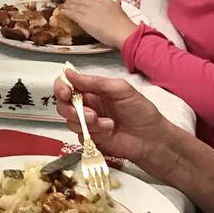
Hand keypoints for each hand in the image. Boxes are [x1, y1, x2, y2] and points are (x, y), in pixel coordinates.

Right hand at [53, 67, 172, 171]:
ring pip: (70, 122)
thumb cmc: (141, 111)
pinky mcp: (90, 139)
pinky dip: (93, 135)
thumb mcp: (120, 90)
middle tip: (91, 115)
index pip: (67, 85)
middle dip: (72, 110)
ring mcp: (88, 124)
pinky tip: (109, 133)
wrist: (152, 139)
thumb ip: (94, 82)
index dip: (61, 88)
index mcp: (93, 90)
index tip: (66, 93)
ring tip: (109, 125)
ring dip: (88, 124)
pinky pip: (80, 136)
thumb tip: (68, 72)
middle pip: (63, 105)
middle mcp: (87, 106)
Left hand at [59, 0, 138, 48]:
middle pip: (82, 1)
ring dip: (68, 6)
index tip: (80, 1)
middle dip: (74, 2)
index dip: (84, 0)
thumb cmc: (123, 26)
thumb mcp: (121, 10)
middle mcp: (96, 4)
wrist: (122, 32)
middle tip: (68, 3)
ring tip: (63, 7)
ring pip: (75, 7)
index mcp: (105, 1)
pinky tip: (62, 12)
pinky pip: (72, 14)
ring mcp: (89, 11)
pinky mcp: (83, 19)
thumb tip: (118, 2)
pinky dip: (66, 12)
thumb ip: (117, 6)